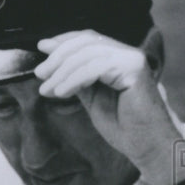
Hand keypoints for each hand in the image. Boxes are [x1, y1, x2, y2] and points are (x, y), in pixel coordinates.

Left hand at [35, 30, 180, 184]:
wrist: (145, 145)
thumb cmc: (121, 126)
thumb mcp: (91, 96)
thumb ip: (75, 77)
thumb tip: (50, 61)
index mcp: (118, 58)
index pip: (88, 38)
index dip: (63, 41)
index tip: (41, 48)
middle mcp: (127, 54)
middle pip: (86, 43)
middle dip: (58, 57)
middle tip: (40, 74)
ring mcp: (132, 60)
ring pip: (88, 55)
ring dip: (62, 72)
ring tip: (47, 90)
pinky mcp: (134, 70)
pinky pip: (96, 68)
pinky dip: (74, 79)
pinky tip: (61, 93)